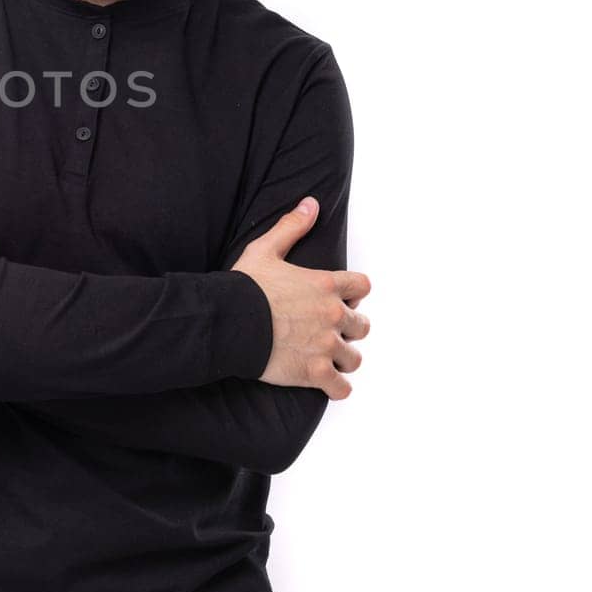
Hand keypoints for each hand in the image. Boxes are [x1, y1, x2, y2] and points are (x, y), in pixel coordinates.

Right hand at [231, 197, 371, 399]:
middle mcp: (333, 315)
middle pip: (362, 326)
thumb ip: (292, 226)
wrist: (229, 322)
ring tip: (324, 358)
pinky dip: (336, 387)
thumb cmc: (245, 286)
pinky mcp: (316, 373)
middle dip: (348, 329)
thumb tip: (312, 203)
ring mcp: (327, 346)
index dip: (353, 294)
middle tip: (326, 331)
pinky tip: (325, 384)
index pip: (363, 287)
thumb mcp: (265, 249)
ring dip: (342, 359)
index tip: (338, 299)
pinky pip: (342, 388)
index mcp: (326, 285)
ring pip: (353, 358)